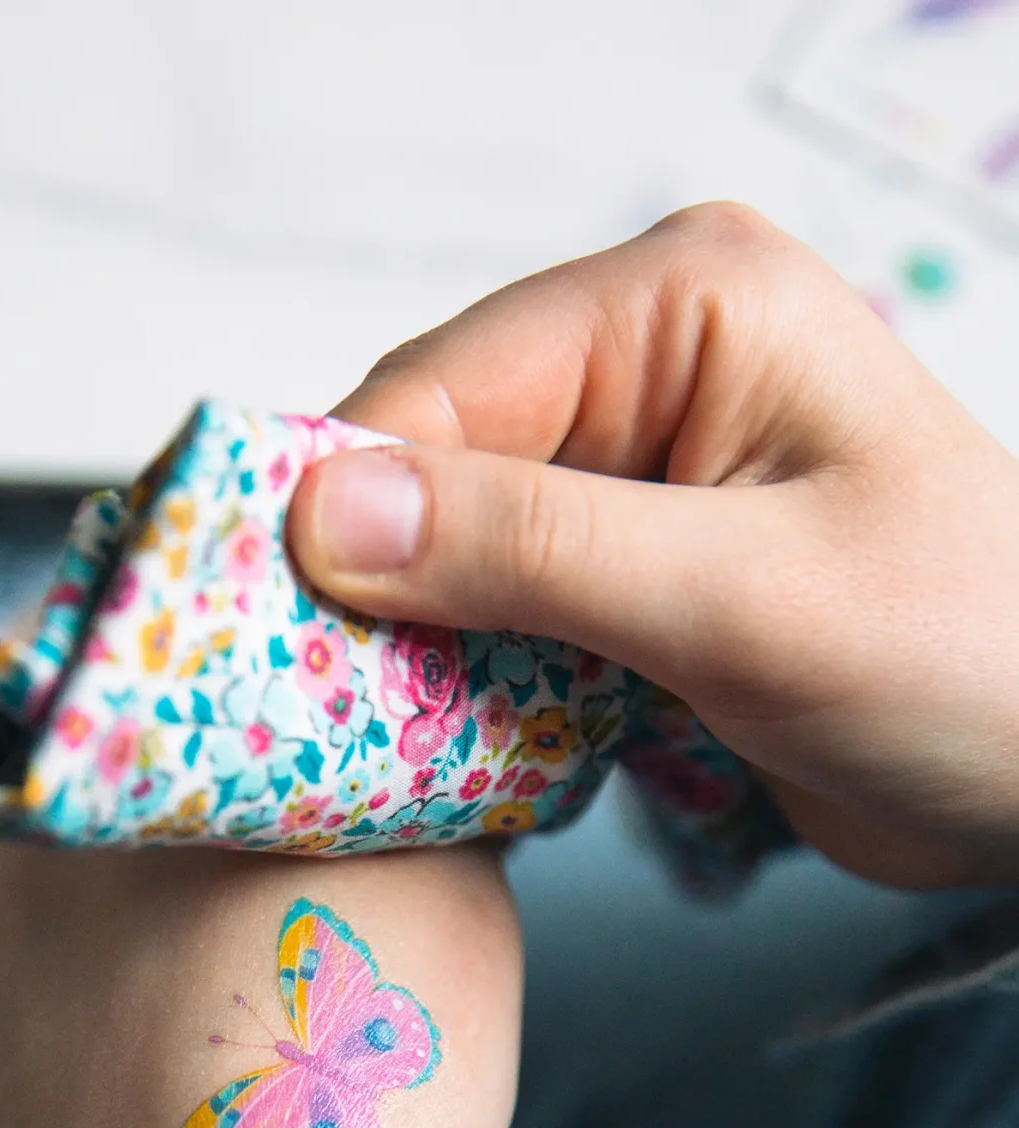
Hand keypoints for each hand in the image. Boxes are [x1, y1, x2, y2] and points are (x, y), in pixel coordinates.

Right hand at [287, 203, 1018, 889]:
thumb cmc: (963, 660)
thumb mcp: (748, 601)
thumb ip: (541, 547)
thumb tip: (328, 510)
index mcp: (683, 306)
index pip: (445, 386)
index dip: (339, 502)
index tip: (261, 630)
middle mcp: (643, 366)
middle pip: (427, 462)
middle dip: (364, 581)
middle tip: (302, 705)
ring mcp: (631, 472)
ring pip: (444, 545)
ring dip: (401, 640)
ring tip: (354, 734)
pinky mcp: (625, 571)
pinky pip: (491, 608)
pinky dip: (454, 675)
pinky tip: (436, 739)